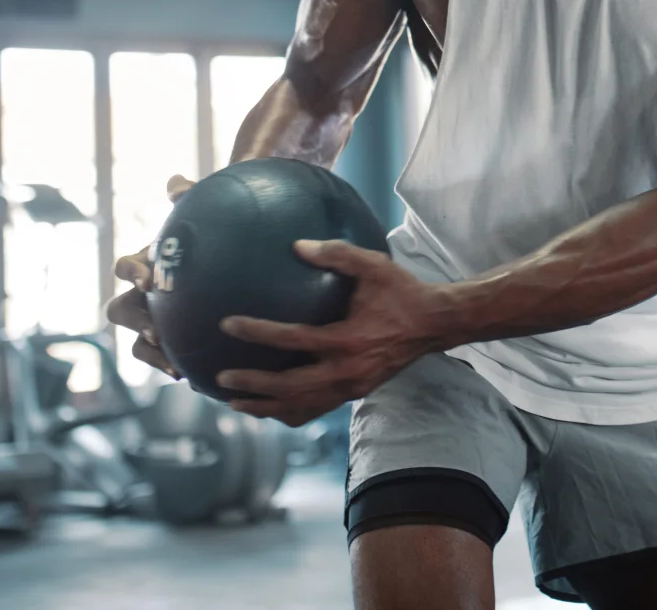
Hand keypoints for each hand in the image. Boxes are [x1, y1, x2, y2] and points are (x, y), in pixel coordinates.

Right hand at [105, 174, 193, 379]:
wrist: (227, 249)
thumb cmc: (211, 227)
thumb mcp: (203, 210)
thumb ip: (188, 195)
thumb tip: (175, 185)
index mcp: (146, 262)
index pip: (126, 266)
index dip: (131, 273)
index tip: (148, 279)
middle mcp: (143, 293)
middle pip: (121, 310)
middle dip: (134, 321)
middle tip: (156, 329)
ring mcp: (155, 318)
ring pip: (138, 343)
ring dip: (151, 354)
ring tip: (174, 365)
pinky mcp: (173, 340)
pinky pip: (165, 359)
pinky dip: (175, 367)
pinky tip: (199, 378)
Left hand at [216, 241, 450, 425]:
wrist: (434, 324)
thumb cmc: (402, 291)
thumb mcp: (374, 266)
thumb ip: (337, 254)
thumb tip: (297, 245)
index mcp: (348, 339)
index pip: (293, 339)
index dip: (258, 333)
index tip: (228, 324)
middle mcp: (347, 370)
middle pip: (290, 387)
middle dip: (253, 386)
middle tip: (222, 378)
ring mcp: (351, 387)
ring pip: (301, 406)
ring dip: (266, 407)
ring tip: (234, 403)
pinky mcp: (355, 394)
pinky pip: (316, 409)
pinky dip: (290, 412)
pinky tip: (269, 408)